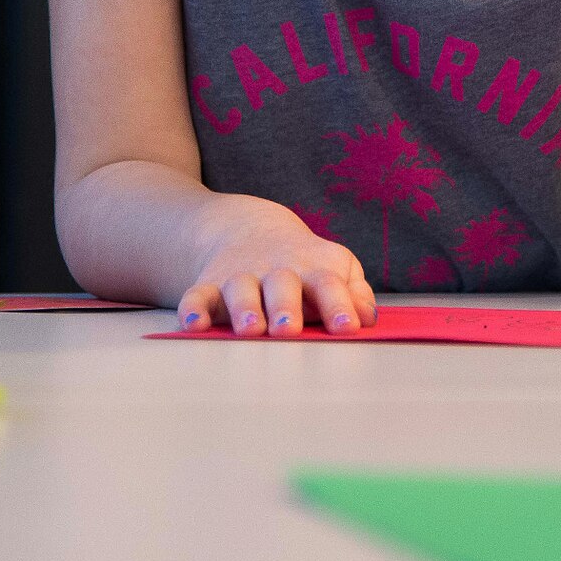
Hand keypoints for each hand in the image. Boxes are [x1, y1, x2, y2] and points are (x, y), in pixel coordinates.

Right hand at [177, 201, 377, 337]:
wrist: (250, 229)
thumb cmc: (305, 264)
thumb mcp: (335, 268)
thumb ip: (354, 294)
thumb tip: (367, 319)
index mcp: (313, 269)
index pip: (328, 284)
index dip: (339, 305)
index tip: (347, 328)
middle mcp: (277, 271)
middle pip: (282, 286)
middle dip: (285, 307)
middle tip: (289, 330)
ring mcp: (241, 276)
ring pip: (240, 289)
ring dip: (245, 308)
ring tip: (250, 329)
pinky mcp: (210, 284)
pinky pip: (198, 295)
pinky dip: (194, 308)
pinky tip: (194, 324)